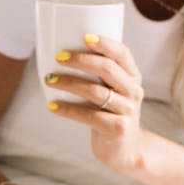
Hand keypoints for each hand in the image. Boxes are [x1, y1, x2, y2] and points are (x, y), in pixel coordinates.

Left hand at [46, 35, 144, 175]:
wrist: (125, 148)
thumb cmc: (111, 112)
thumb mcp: (113, 90)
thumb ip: (100, 73)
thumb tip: (63, 52)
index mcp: (133, 76)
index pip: (122, 53)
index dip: (105, 43)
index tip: (84, 36)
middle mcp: (133, 91)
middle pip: (107, 69)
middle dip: (80, 60)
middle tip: (58, 57)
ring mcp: (127, 110)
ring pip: (95, 92)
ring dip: (69, 83)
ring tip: (49, 79)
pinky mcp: (117, 128)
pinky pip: (89, 116)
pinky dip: (68, 109)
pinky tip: (52, 106)